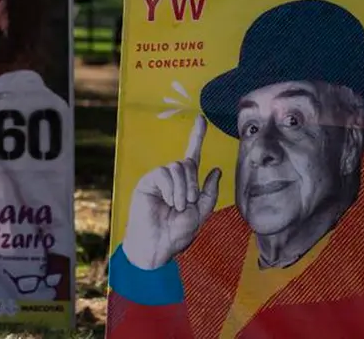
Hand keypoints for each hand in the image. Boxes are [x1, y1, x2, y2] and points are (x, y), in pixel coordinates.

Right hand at [121, 115, 221, 269]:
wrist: (157, 244)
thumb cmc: (177, 233)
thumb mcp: (201, 213)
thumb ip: (209, 192)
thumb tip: (215, 169)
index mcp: (186, 183)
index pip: (192, 155)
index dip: (197, 136)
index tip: (201, 118)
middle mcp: (172, 178)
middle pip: (187, 163)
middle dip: (192, 184)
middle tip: (186, 204)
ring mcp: (159, 179)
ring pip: (177, 167)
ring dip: (183, 189)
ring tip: (177, 206)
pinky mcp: (147, 182)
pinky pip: (164, 174)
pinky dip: (171, 189)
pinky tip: (168, 202)